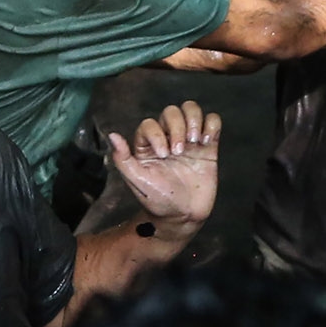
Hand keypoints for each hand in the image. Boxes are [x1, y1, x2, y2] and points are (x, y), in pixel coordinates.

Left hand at [107, 103, 220, 235]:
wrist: (182, 216)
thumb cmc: (157, 199)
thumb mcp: (136, 180)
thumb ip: (123, 158)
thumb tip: (112, 134)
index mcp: (148, 145)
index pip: (150, 123)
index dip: (157, 134)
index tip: (163, 155)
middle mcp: (168, 138)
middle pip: (172, 112)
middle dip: (177, 127)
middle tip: (179, 151)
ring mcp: (189, 141)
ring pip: (192, 110)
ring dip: (195, 120)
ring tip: (196, 142)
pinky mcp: (208, 147)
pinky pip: (212, 122)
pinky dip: (211, 125)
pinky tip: (206, 143)